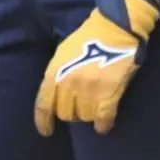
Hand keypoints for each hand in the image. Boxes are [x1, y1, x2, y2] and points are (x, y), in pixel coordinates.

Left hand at [35, 0, 159, 136]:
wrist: (116, 28)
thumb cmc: (88, 37)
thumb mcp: (63, 53)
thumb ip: (57, 74)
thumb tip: (56, 95)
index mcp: (55, 72)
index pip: (43, 105)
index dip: (43, 121)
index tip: (46, 132)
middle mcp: (68, 84)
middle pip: (65, 113)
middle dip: (71, 112)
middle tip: (80, 106)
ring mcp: (89, 91)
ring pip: (84, 117)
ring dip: (88, 115)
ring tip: (94, 107)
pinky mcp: (109, 95)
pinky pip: (102, 119)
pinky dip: (102, 124)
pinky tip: (103, 125)